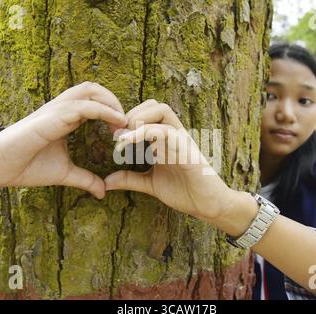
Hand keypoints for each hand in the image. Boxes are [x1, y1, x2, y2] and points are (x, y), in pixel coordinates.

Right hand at [0, 82, 126, 198]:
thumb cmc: (26, 167)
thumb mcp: (64, 173)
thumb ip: (85, 179)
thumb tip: (103, 192)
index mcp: (64, 118)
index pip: (93, 100)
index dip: (113, 109)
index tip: (127, 129)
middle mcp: (60, 109)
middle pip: (92, 88)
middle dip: (114, 99)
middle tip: (128, 122)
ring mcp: (54, 111)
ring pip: (88, 91)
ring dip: (111, 102)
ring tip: (124, 121)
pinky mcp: (49, 119)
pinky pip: (81, 107)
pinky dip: (102, 110)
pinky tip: (116, 122)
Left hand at [104, 100, 235, 219]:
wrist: (209, 206)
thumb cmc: (185, 192)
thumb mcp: (151, 184)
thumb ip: (130, 180)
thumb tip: (106, 182)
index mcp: (166, 140)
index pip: (148, 113)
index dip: (128, 119)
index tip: (113, 137)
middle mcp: (174, 135)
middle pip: (155, 105)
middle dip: (132, 114)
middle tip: (118, 134)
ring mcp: (182, 140)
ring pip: (162, 111)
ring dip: (139, 119)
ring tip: (124, 138)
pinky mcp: (188, 150)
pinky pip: (168, 133)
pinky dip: (148, 134)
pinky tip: (133, 144)